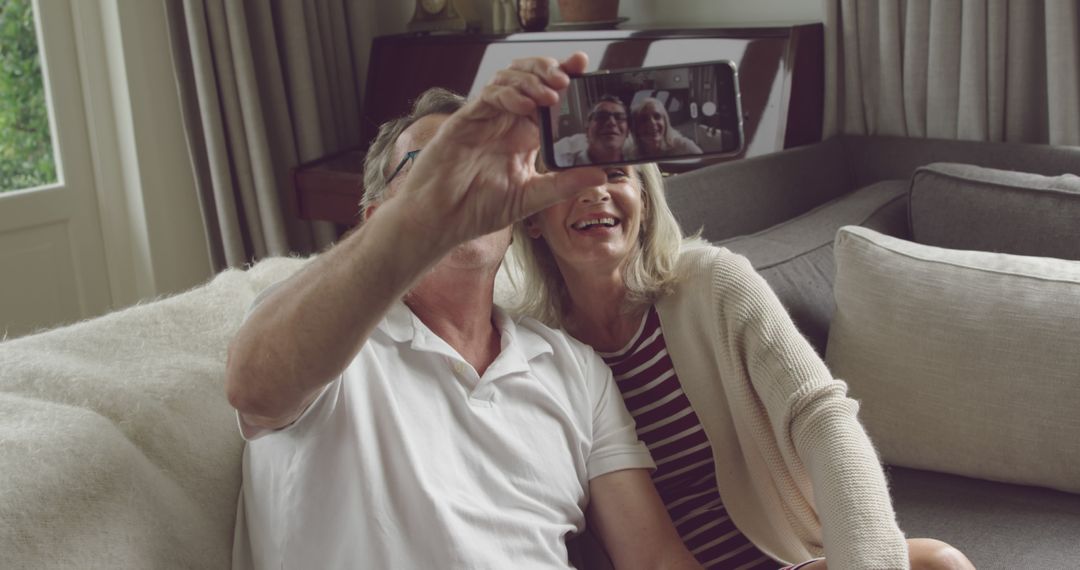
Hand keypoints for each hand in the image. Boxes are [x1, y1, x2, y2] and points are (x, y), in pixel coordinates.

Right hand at [392, 53, 607, 247]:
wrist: (441, 221)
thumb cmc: (478, 210)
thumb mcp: (530, 198)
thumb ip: (564, 185)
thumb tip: (601, 175)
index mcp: (523, 136)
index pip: (548, 98)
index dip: (565, 78)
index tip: (584, 68)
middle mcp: (505, 122)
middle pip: (528, 78)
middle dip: (549, 70)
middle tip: (568, 77)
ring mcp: (485, 119)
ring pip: (508, 79)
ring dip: (531, 79)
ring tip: (551, 92)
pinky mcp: (465, 121)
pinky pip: (488, 96)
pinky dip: (508, 94)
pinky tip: (525, 105)